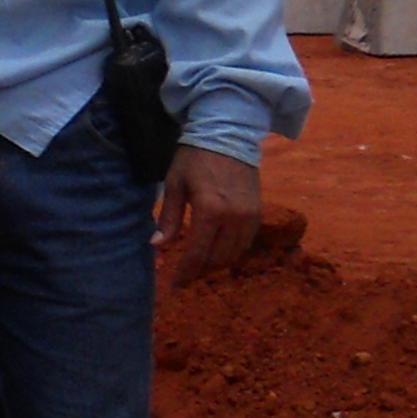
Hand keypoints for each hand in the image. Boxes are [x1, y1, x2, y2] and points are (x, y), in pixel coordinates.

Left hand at [154, 144, 260, 287]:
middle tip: (186, 273)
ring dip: (218, 262)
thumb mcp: (175, 184)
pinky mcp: (259, 212)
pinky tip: (219, 249)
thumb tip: (157, 246)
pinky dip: (233, 250)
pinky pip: (247, 242)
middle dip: (201, 270)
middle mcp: (234, 218)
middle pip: (218, 258)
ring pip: (235, 254)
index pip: (198, 254)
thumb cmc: (195, 157)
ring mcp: (250, 216)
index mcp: (210, 211)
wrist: (228, 133)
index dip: (186, 273)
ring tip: (201, 264)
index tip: (176, 284)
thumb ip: (168, 218)